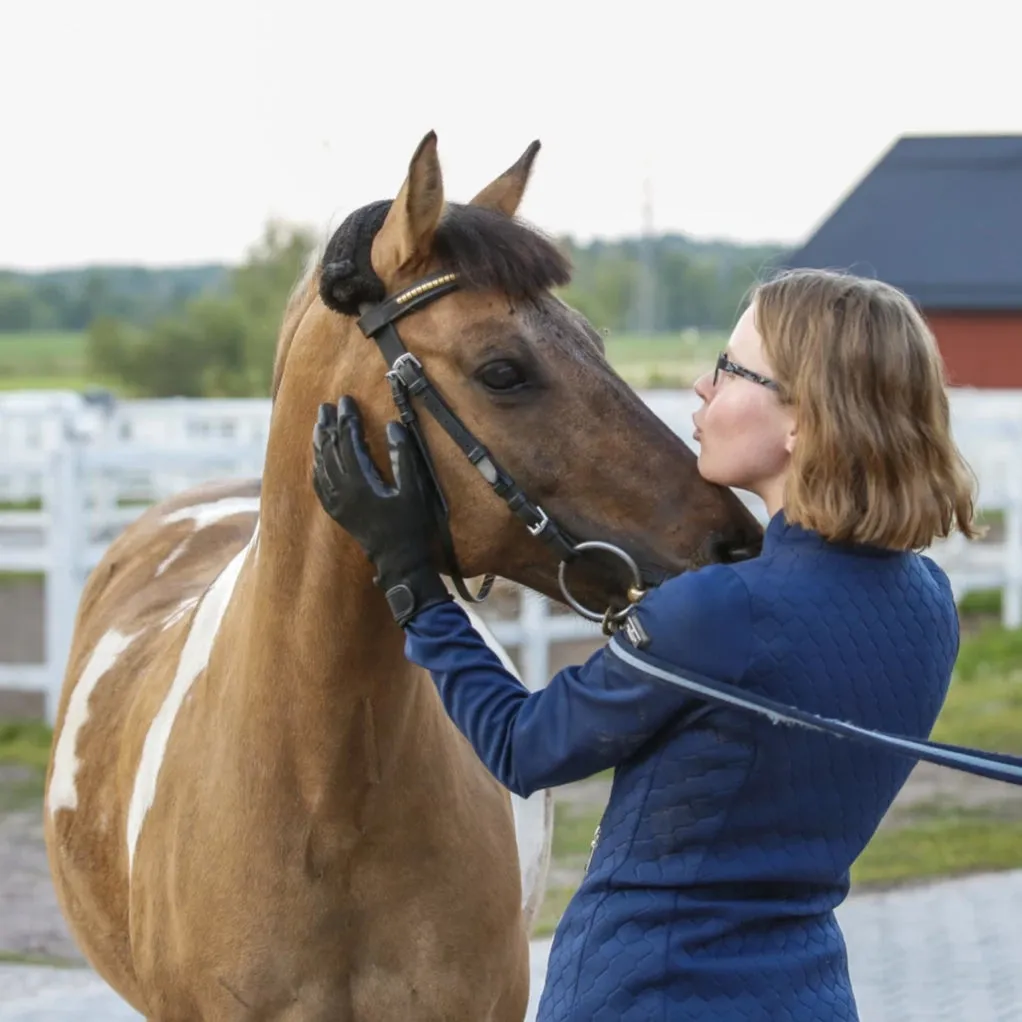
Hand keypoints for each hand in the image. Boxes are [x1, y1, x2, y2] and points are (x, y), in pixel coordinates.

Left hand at [311, 395, 450, 625]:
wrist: (400, 562)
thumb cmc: (412, 526)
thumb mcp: (414, 489)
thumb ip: (403, 456)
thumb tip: (393, 426)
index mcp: (360, 482)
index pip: (348, 441)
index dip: (347, 419)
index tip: (346, 400)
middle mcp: (343, 491)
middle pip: (329, 450)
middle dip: (328, 426)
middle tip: (327, 405)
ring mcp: (337, 504)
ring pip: (320, 466)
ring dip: (318, 443)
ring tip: (318, 424)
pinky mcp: (338, 513)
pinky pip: (319, 485)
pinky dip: (316, 468)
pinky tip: (316, 460)